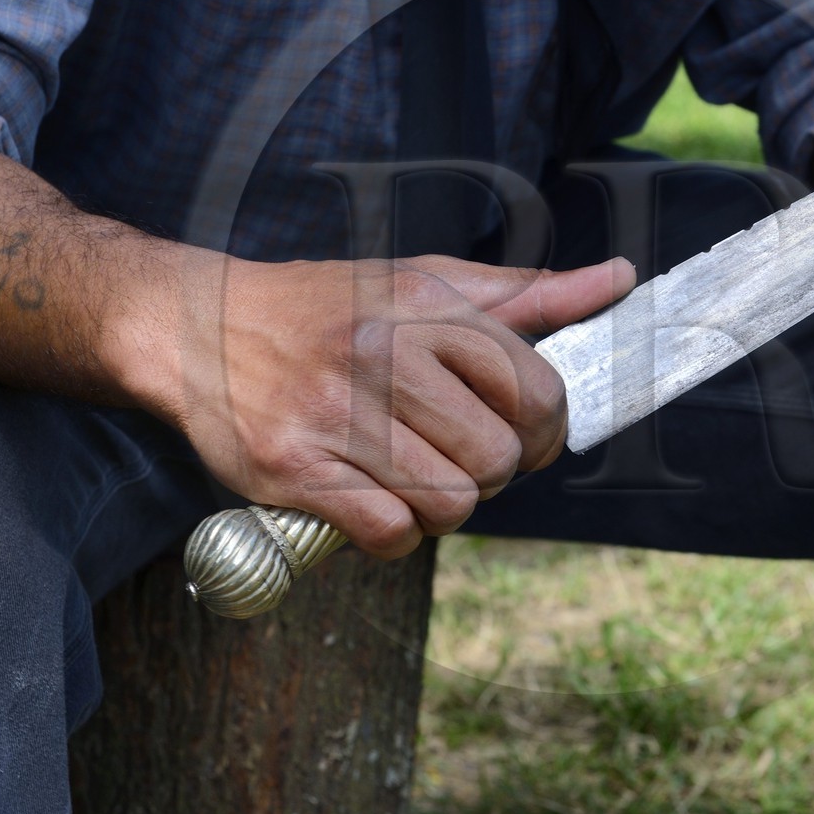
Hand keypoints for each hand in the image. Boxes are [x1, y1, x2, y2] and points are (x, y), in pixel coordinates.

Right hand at [166, 255, 634, 557]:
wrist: (195, 326)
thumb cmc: (326, 308)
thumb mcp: (425, 282)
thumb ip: (525, 295)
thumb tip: (617, 280)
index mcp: (426, 308)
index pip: (537, 392)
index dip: (543, 431)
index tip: (519, 435)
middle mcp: (382, 356)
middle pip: (498, 460)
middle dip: (490, 472)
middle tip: (455, 456)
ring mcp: (334, 414)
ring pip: (450, 503)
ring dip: (441, 505)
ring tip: (410, 474)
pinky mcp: (291, 468)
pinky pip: (389, 533)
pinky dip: (390, 533)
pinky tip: (369, 499)